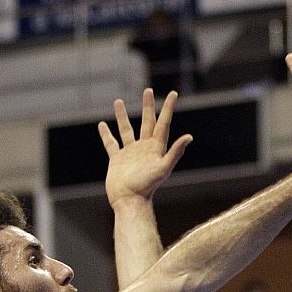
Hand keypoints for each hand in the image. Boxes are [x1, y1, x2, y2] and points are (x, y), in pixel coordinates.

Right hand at [99, 88, 192, 206]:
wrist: (130, 200)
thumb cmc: (147, 186)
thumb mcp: (163, 168)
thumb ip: (175, 152)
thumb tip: (189, 137)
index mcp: (156, 147)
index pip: (163, 123)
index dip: (168, 108)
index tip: (173, 93)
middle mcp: (144, 148)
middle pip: (147, 122)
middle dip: (148, 106)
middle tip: (148, 91)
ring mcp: (130, 153)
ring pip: (127, 129)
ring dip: (122, 116)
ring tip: (118, 101)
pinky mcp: (117, 159)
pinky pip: (111, 143)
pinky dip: (106, 134)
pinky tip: (102, 125)